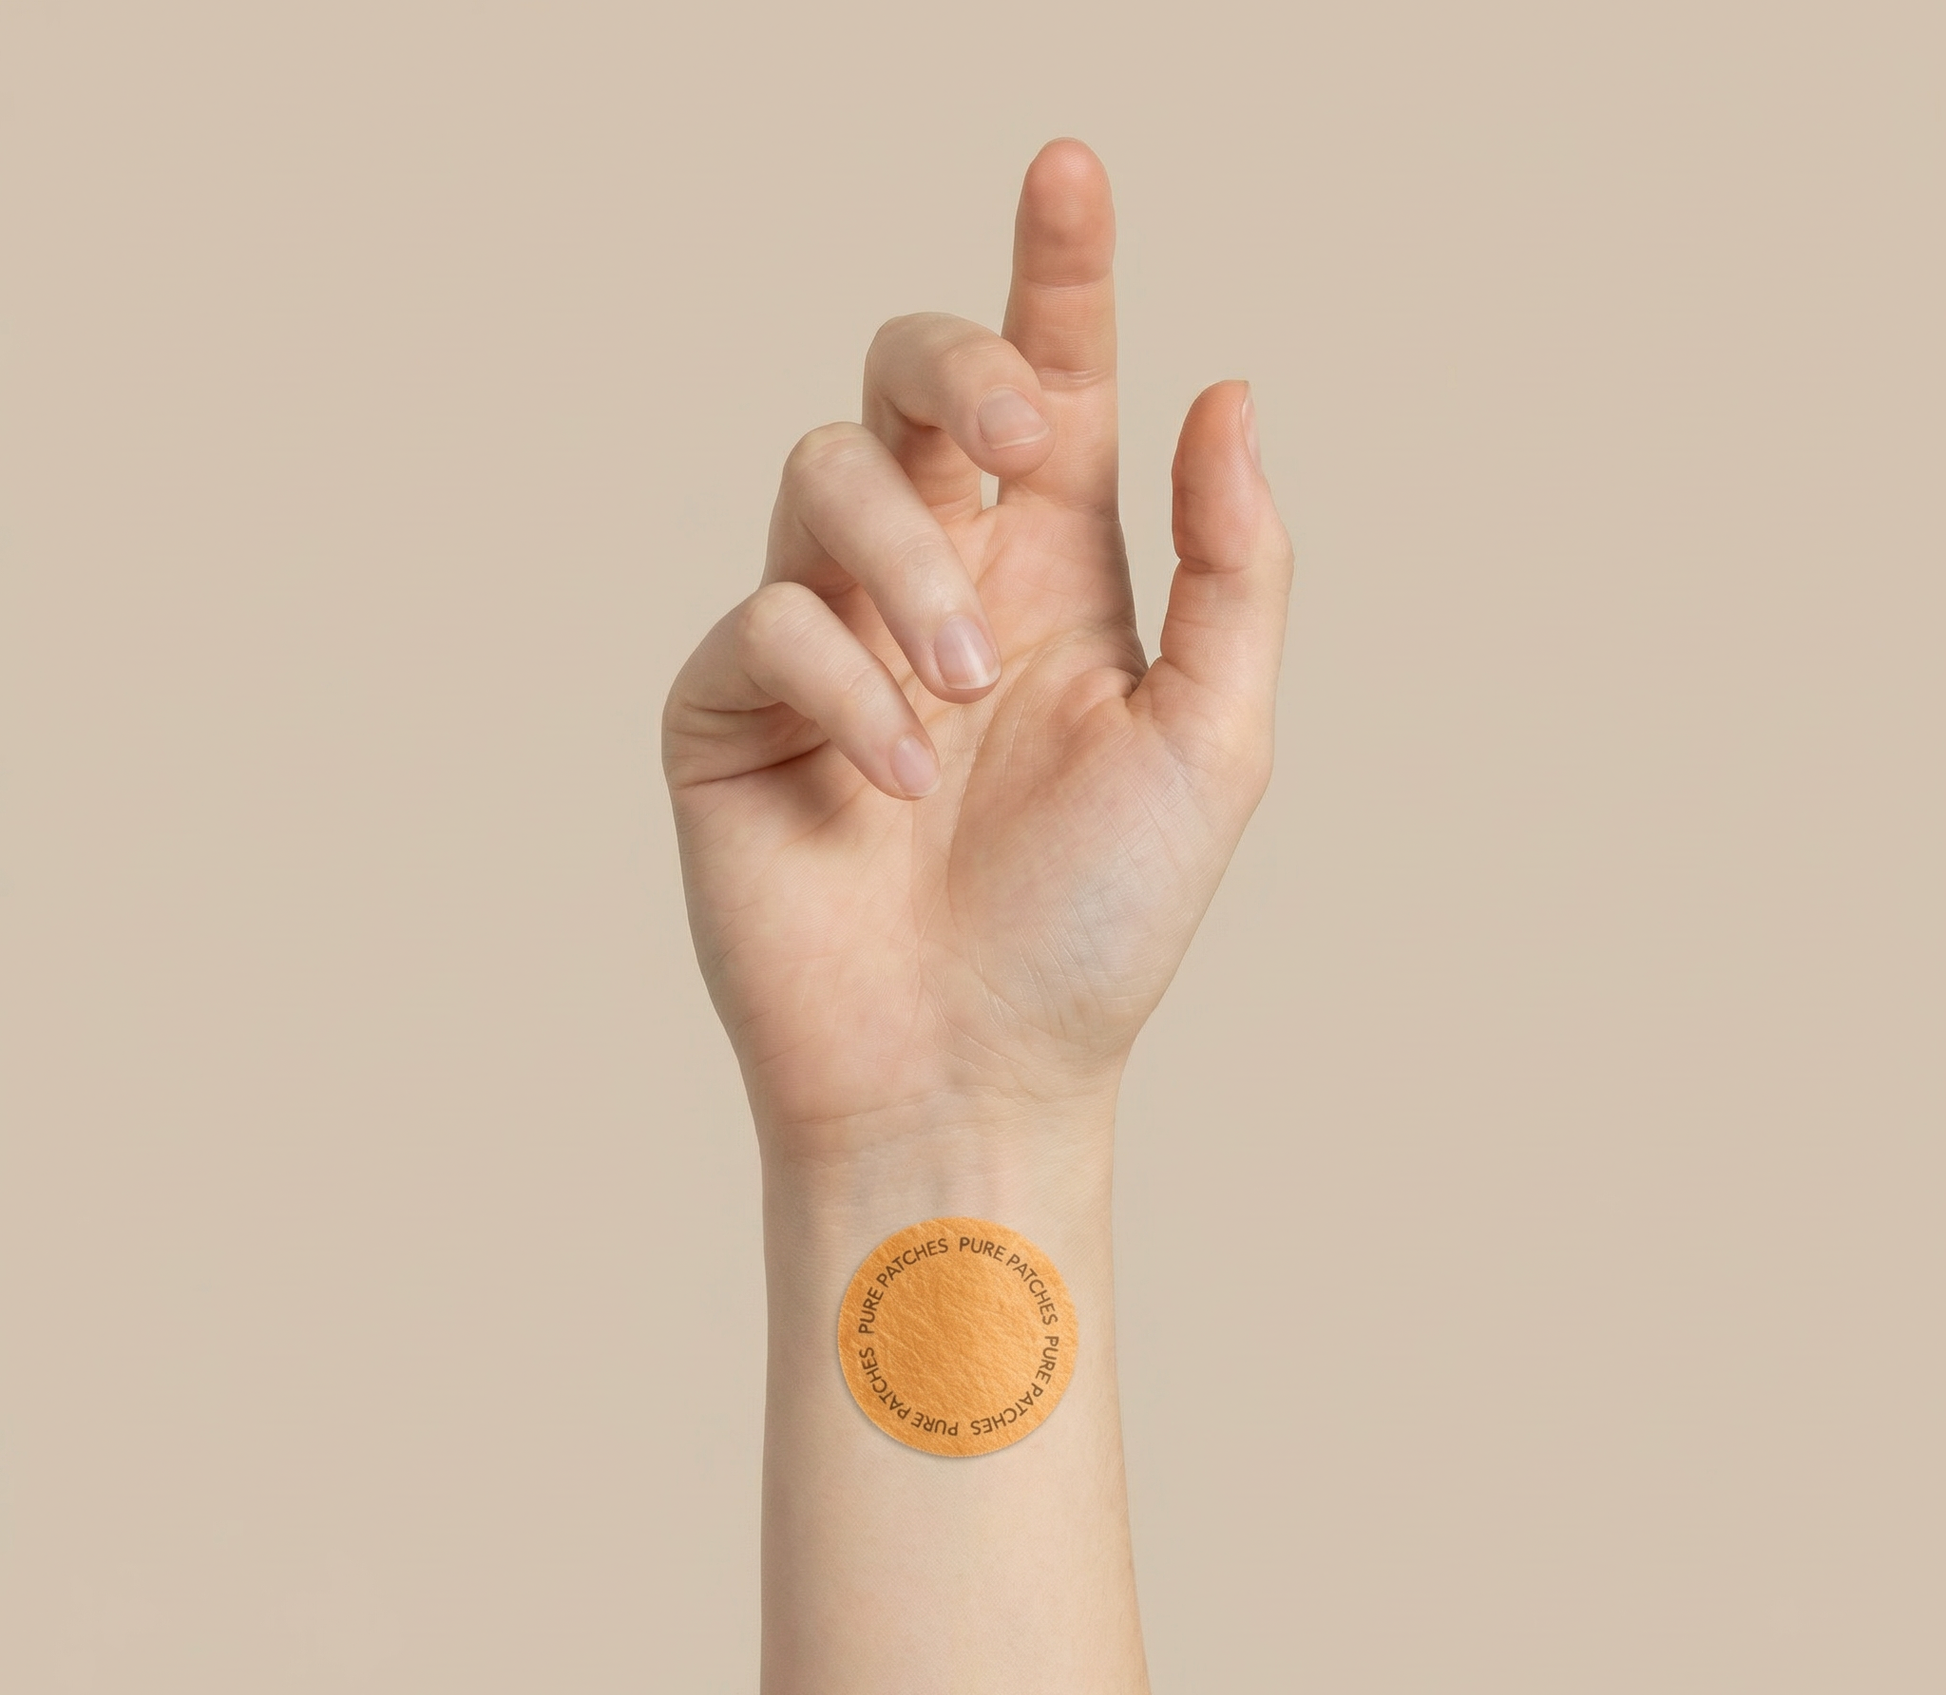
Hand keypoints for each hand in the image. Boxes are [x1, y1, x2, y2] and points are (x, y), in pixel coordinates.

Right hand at [663, 140, 1292, 1157]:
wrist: (972, 1071)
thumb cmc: (1097, 926)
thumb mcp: (1212, 740)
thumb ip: (1227, 566)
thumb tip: (1223, 389)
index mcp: (1055, 576)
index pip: (1052, 384)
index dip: (1057, 270)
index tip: (1072, 166)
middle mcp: (937, 581)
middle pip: (913, 375)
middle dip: (962, 362)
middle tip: (1027, 447)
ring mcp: (825, 637)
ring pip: (828, 471)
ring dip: (907, 564)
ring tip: (964, 694)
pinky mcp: (733, 708)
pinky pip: (765, 619)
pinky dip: (842, 685)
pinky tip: (892, 782)